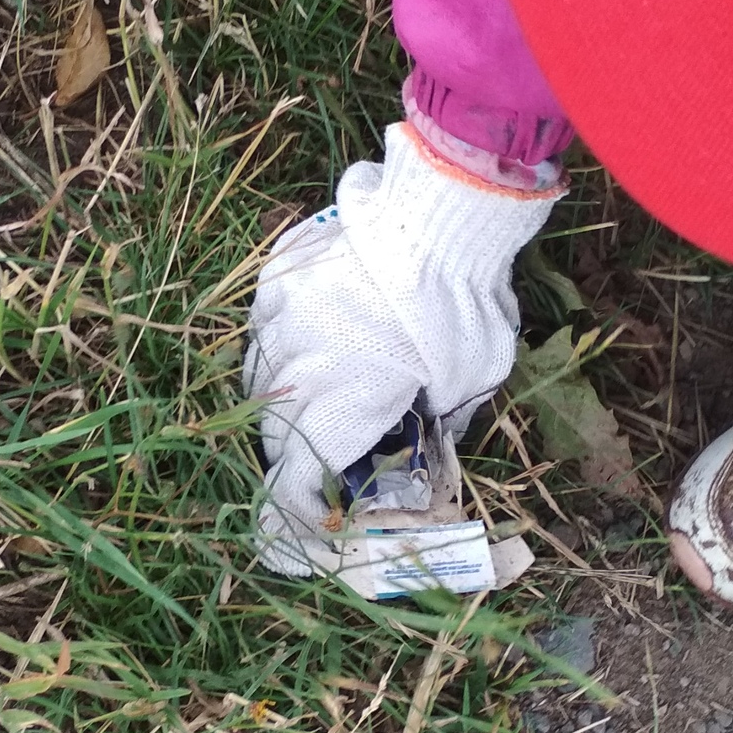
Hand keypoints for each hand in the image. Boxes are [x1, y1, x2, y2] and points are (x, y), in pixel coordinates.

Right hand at [243, 125, 557, 571]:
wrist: (441, 218)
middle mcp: (294, 369)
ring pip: (262, 372)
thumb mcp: (469, 383)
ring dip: (287, 389)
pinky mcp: (277, 275)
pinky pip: (265, 320)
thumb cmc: (463, 310)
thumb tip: (426, 434)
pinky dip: (284, 335)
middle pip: (272, 427)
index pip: (292, 481)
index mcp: (336, 408)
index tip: (310, 514)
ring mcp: (279, 317)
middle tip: (325, 443)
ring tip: (319, 384)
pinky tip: (313, 330)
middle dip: (295, 445)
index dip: (295, 507)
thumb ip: (437, 419)